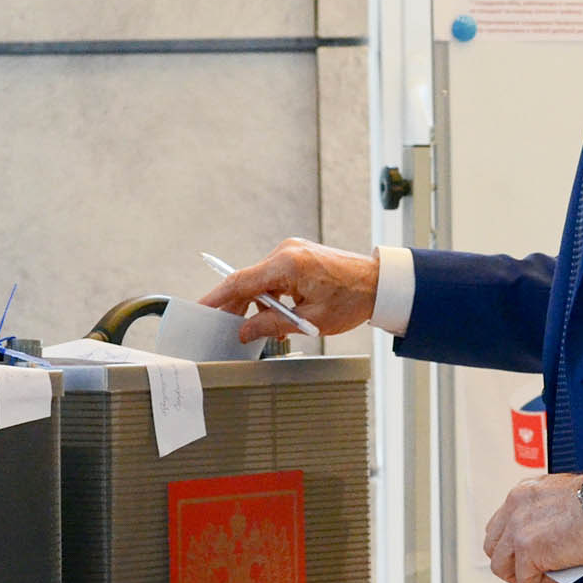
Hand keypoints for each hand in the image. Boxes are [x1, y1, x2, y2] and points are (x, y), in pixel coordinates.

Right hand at [198, 237, 379, 342]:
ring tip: (260, 327)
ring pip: (260, 279)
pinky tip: (276, 315)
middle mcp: (286, 251)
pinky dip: (270, 295)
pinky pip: (274, 276)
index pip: (240, 281)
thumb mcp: (311, 320)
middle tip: (226, 327)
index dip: (217, 297)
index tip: (201, 308)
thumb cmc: (353, 299)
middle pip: (247, 280)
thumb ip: (272, 325)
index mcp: (288, 264)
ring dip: (257, 302)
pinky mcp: (298, 255)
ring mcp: (292, 250)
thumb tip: (245, 331)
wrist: (381, 283)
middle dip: (236, 305)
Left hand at [483, 471, 582, 582]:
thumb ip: (545, 513)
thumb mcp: (562, 497)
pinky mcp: (528, 550)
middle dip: (511, 562)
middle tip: (533, 571)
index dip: (513, 545)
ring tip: (545, 577)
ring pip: (502, 567)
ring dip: (523, 576)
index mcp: (522, 492)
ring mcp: (518, 529)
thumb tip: (547, 539)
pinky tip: (559, 577)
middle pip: (493, 546)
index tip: (531, 554)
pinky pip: (526, 580)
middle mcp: (514, 507)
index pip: (500, 525)